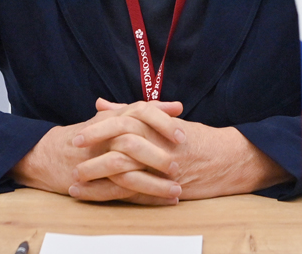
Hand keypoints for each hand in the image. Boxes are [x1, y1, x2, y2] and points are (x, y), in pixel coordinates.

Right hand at [9, 99, 183, 203]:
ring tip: (177, 189)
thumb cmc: (88, 135)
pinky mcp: (96, 181)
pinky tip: (163, 201)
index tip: (182, 135)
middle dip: (160, 155)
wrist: (49, 154)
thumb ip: (147, 113)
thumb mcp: (114, 118)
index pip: (141, 113)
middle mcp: (106, 136)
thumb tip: (176, 106)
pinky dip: (145, 197)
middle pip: (135, 142)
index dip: (163, 123)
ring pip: (130, 170)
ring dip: (156, 182)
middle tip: (181, 163)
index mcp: (113, 118)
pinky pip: (122, 191)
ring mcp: (99, 159)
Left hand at [72, 99, 289, 201]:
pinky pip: (133, 194)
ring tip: (75, 182)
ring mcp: (163, 169)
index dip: (99, 130)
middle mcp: (159, 145)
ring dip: (97, 178)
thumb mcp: (164, 119)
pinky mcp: (164, 189)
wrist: (228, 159)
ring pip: (124, 171)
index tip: (79, 135)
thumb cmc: (195, 138)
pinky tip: (92, 197)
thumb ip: (130, 111)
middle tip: (73, 156)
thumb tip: (100, 104)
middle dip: (94, 153)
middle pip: (120, 147)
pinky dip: (110, 195)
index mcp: (157, 125)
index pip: (123, 123)